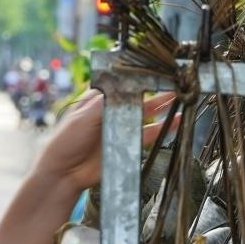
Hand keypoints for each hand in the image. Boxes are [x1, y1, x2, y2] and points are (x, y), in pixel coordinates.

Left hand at [34, 90, 178, 193]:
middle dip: (156, 89)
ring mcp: (120, 127)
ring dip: (163, 106)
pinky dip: (163, 128)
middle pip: (138, 96)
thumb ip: (104, 103)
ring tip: (181, 96)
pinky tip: (175, 121)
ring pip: (146, 113)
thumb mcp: (82, 117)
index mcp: (98, 98)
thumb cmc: (65, 141)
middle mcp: (112, 110)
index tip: (157, 70)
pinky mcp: (127, 144)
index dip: (139, 76)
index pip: (122, 82)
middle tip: (175, 81)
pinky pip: (148, 134)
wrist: (63, 173)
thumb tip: (124, 88)